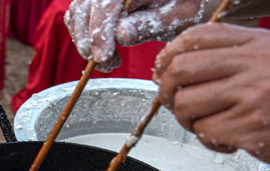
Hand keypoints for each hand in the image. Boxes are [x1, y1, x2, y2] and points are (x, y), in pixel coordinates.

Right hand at [64, 0, 219, 71]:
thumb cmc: (191, 5)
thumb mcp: (177, 17)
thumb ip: (148, 24)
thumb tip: (119, 35)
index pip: (106, 2)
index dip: (100, 30)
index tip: (103, 57)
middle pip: (85, 6)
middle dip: (90, 39)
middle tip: (106, 65)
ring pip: (78, 10)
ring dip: (85, 40)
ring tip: (108, 62)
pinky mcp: (101, 0)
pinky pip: (80, 13)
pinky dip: (85, 34)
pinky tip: (104, 51)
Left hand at [152, 23, 269, 170]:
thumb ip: (237, 52)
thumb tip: (182, 59)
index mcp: (259, 43)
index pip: (196, 36)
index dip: (170, 55)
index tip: (164, 72)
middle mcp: (255, 64)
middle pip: (182, 70)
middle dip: (167, 90)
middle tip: (173, 103)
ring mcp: (253, 96)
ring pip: (187, 104)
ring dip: (186, 119)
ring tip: (204, 124)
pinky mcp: (251, 129)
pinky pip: (205, 132)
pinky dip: (208, 140)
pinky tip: (226, 140)